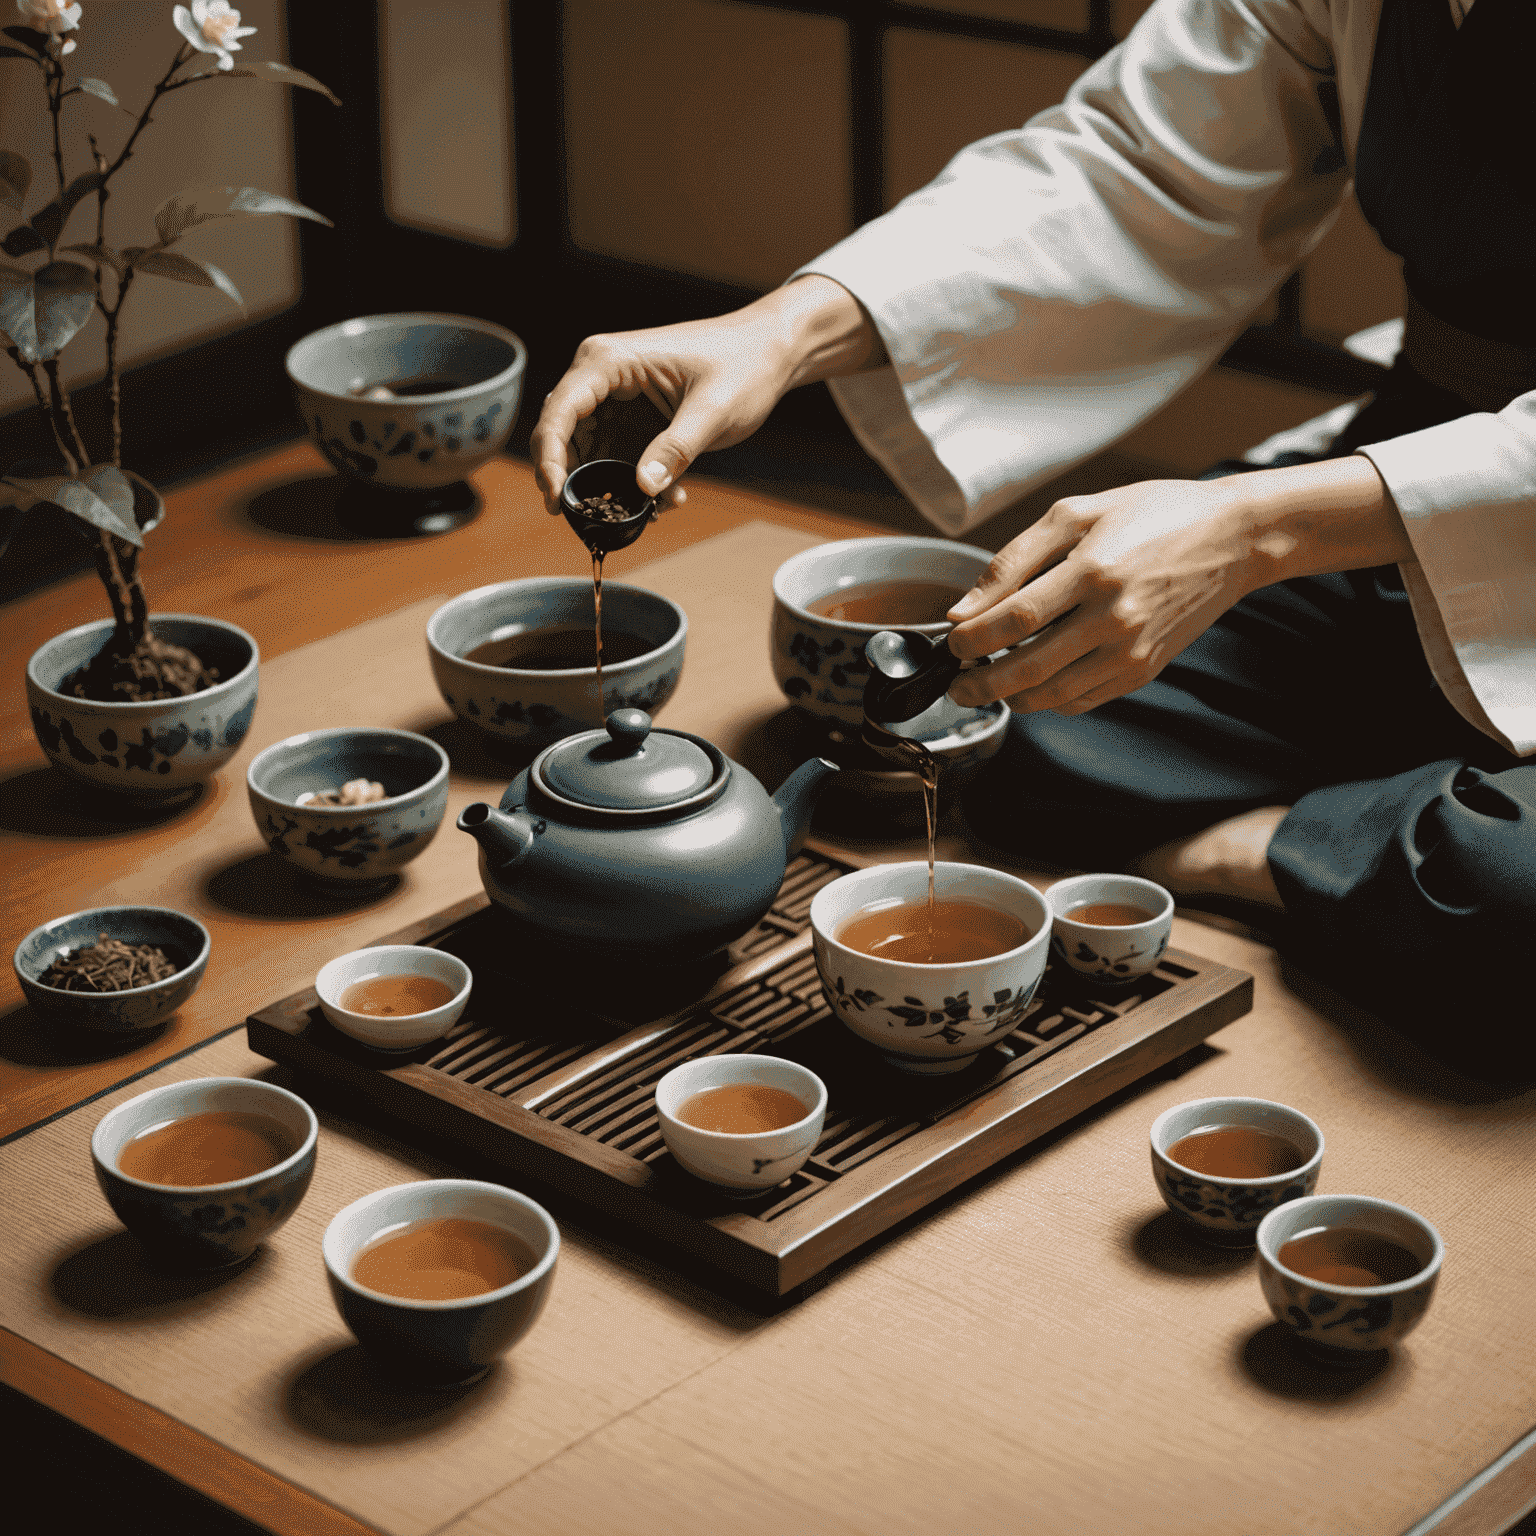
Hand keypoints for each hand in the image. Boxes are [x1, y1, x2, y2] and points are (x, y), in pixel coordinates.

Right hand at [531, 275, 884, 515]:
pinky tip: (669, 497)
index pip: (559, 411)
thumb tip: (642, 488)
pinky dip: (633, 484)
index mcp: (610, 361)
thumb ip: (677, 449)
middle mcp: (602, 377)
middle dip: (576, 481)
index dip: (548, 458)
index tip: (555, 498)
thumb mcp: (713, 410)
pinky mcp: (631, 420)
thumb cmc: (744, 365)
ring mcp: (614, 400)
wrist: (770, 354)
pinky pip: (615, 459)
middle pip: (562, 436)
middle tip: (591, 521)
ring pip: (587, 454)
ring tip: (654, 506)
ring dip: (610, 487)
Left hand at [945, 480, 1257, 713]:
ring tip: (987, 685)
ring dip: (1010, 697)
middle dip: (980, 683)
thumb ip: (1013, 560)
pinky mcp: (1144, 670)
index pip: (1013, 619)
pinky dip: (1048, 700)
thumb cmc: (1152, 516)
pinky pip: (1082, 700)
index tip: (952, 642)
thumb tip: (963, 609)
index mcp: (1093, 570)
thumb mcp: (1077, 513)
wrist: (1232, 539)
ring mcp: (1131, 650)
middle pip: (1027, 668)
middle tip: (957, 684)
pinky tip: (1033, 684)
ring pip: (1053, 695)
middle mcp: (1113, 617)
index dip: (971, 639)